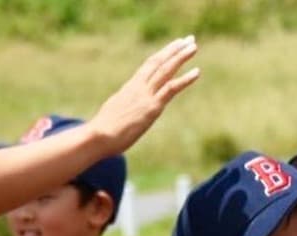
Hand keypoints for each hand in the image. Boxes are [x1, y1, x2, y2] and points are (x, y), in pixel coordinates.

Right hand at [88, 37, 199, 154]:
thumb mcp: (115, 113)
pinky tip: (197, 72)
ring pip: (166, 70)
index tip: (174, 45)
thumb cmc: (104, 130)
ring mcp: (145, 96)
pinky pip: (171, 89)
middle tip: (189, 39)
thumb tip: (126, 110)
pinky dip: (185, 79)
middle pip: (159, 62)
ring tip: (194, 46)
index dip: (163, 54)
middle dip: (174, 50)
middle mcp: (138, 87)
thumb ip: (124, 107)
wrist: (99, 135)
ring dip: (181, 57)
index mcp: (130, 87)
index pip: (149, 66)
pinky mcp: (152, 107)